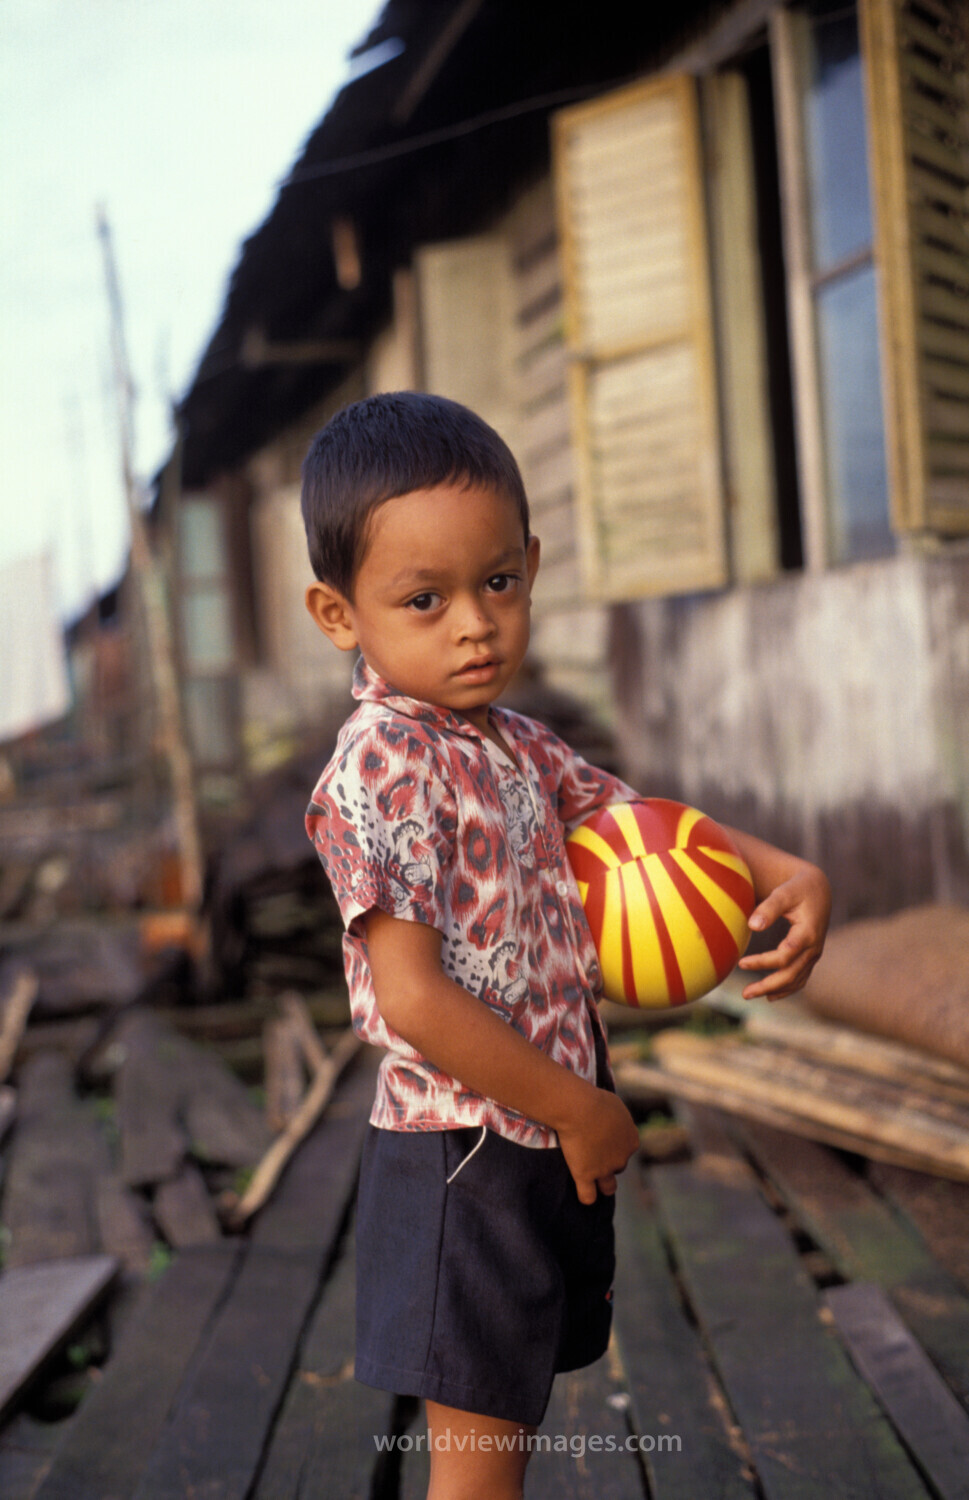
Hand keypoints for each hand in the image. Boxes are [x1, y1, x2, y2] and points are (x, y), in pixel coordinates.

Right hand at [556, 1087, 639, 1204]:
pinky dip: (586, 1196)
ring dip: (603, 1184)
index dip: (613, 1144)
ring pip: (609, 1187)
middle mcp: (622, 1158)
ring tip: (591, 1179)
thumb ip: (616, 1119)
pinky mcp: (586, 1175)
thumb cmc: (595, 1100)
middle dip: (608, 1161)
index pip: (625, 1149)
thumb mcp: (614, 1105)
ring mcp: (604, 1169)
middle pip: (618, 1166)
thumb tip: (611, 1120)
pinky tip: (582, 1191)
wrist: (580, 1108)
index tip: (600, 1137)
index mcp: (632, 1139)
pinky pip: (588, 1196)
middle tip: (591, 1150)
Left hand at [738, 862, 830, 1000]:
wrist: (818, 890)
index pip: (785, 956)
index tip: (741, 963)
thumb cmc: (798, 889)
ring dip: (774, 990)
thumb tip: (752, 926)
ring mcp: (814, 954)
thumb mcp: (784, 892)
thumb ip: (769, 907)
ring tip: (749, 994)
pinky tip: (770, 995)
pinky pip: (800, 978)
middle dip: (767, 986)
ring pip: (796, 980)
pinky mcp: (811, 956)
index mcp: (808, 933)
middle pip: (791, 974)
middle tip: (745, 994)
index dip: (763, 962)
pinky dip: (786, 989)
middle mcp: (814, 947)